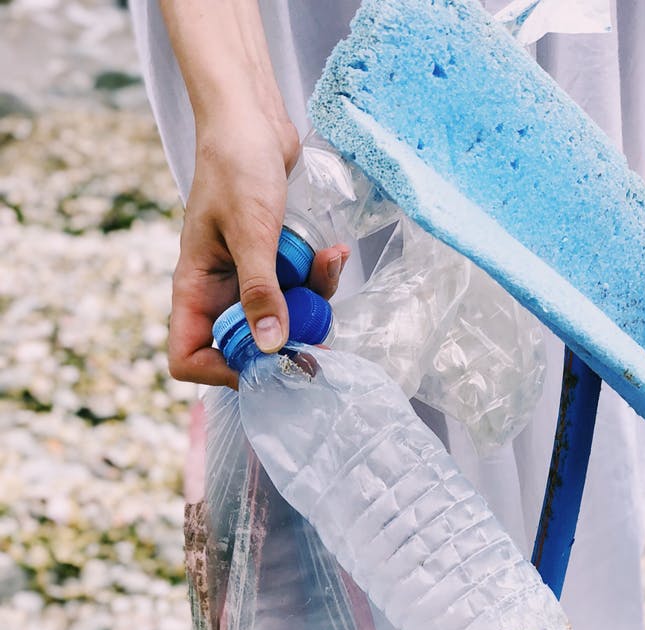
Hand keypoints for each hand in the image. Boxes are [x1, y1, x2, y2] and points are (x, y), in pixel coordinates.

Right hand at [169, 110, 348, 386]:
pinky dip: (319, 277)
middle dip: (284, 341)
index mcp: (194, 288)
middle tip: (317, 333)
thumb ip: (261, 291)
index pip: (188, 356)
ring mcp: (248, 279)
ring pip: (282, 321)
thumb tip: (269, 347)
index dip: (219, 372)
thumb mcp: (251, 233)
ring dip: (312, 303)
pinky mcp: (276, 264)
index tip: (262, 362)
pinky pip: (300, 291)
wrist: (252, 119)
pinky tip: (332, 251)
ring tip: (327, 264)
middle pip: (245, 348)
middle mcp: (219, 291)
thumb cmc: (236, 165)